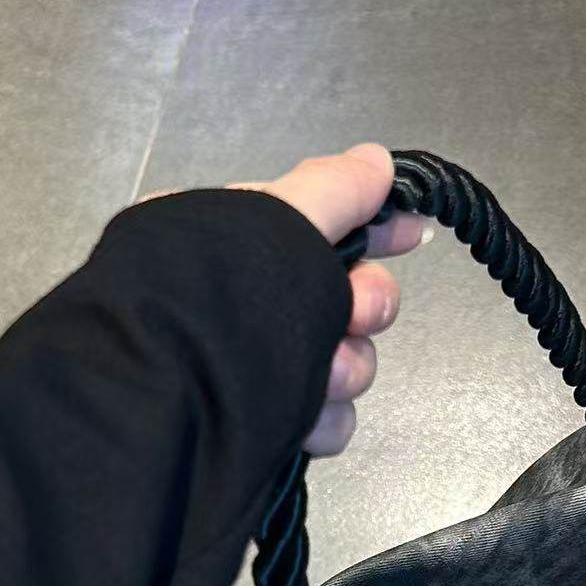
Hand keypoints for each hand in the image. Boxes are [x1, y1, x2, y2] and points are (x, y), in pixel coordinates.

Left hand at [145, 143, 428, 456]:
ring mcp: (260, 368)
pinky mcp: (269, 424)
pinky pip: (327, 418)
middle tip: (354, 313)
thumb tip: (376, 161)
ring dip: (345, 368)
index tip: (411, 233)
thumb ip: (334, 189)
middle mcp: (245, 306)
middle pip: (344, 299)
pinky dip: (325, 419)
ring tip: (323, 375)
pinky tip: (307, 418)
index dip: (373, 228)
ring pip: (344, 362)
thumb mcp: (277, 222)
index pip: (318, 226)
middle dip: (361, 306)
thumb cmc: (214, 307)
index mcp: (234, 246)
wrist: (175, 406)